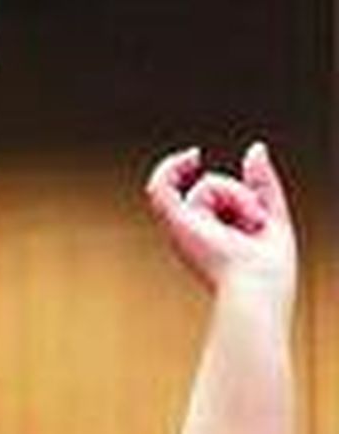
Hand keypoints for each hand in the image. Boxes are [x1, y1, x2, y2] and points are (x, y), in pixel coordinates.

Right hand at [146, 141, 296, 305]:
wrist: (258, 284)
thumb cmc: (267, 266)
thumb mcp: (272, 211)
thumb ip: (262, 181)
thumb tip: (254, 149)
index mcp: (209, 237)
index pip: (206, 201)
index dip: (217, 186)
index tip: (236, 180)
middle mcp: (191, 234)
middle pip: (212, 188)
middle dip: (239, 194)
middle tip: (255, 221)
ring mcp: (182, 230)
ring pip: (205, 186)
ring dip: (235, 195)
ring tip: (248, 220)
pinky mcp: (176, 225)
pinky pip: (161, 186)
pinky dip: (173, 168)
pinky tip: (191, 157)